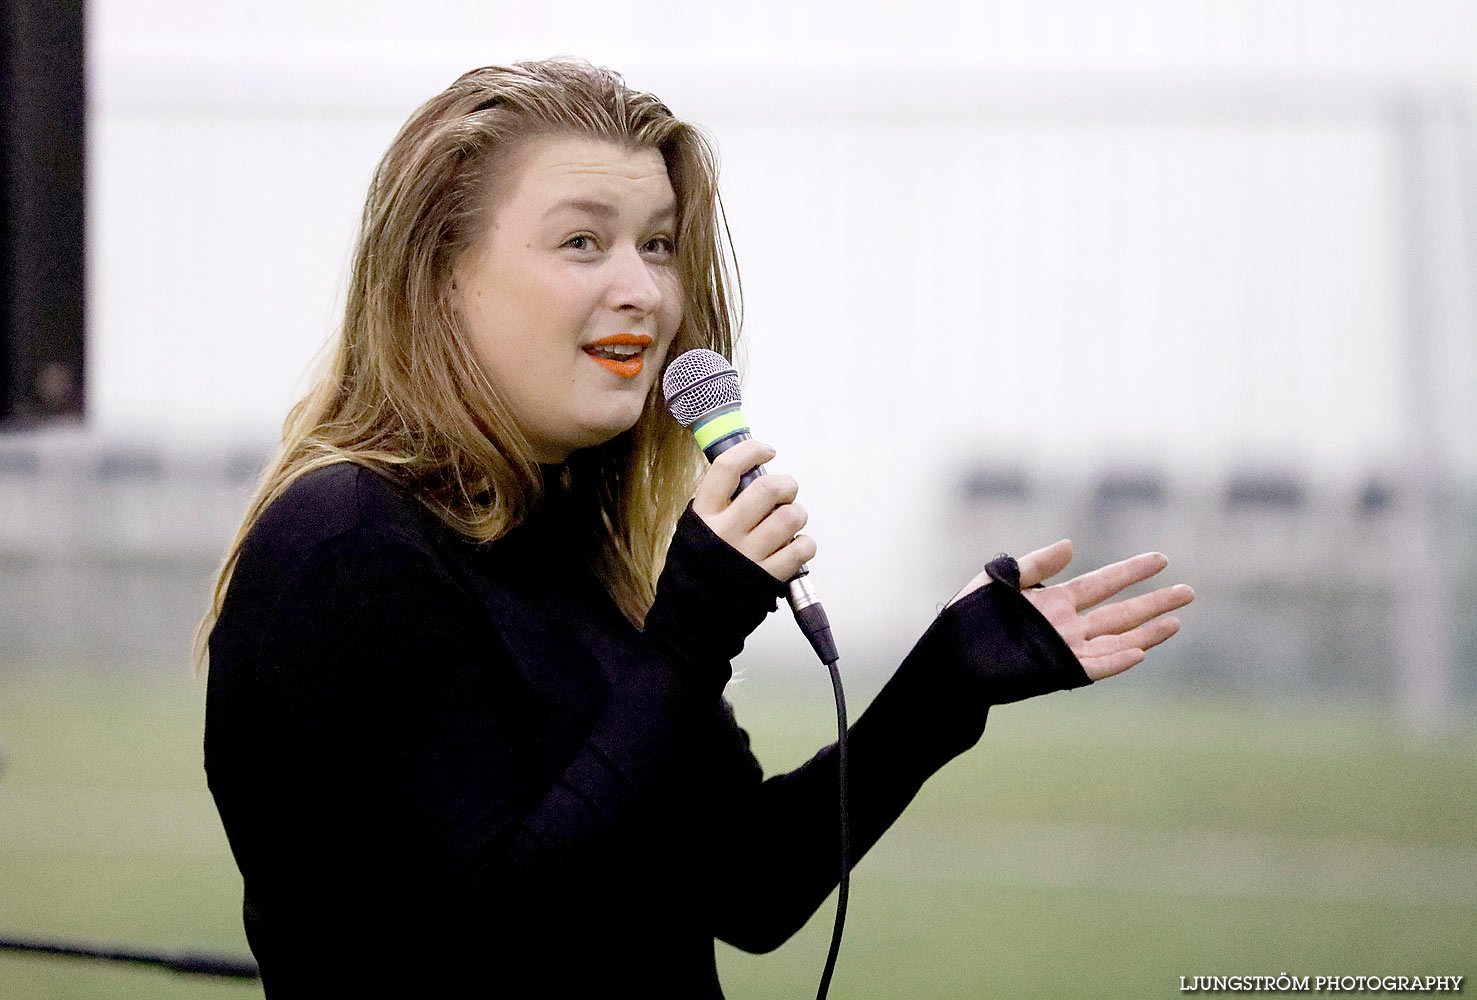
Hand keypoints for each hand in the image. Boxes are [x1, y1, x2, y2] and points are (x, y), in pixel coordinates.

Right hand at [692, 439, 815, 582]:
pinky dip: (805, 544)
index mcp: (703, 514)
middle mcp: (725, 531)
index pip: (727, 468)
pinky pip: (801, 549)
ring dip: (798, 513)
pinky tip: (795, 546)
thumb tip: (749, 475)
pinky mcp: (767, 578)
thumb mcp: (693, 528)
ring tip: (791, 522)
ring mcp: (747, 555)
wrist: (691, 615)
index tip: (767, 451)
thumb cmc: (696, 568)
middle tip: (786, 491)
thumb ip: (717, 503)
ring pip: (789, 517)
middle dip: (786, 484)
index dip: (752, 451)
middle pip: (767, 489)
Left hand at [949, 539, 1192, 680]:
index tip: (1161, 559)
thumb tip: (1071, 545)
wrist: (948, 662)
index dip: (1132, 570)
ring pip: (1117, 639)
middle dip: (1154, 601)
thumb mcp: (996, 583)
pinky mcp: (1057, 673)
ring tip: (1178, 620)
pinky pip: (1094, 667)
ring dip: (1148, 631)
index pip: (1102, 583)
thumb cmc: (966, 623)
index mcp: (1053, 601)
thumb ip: (1033, 565)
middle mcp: (1066, 626)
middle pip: (1120, 611)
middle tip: (1189, 590)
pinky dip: (1117, 661)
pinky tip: (1141, 652)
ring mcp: (1065, 650)